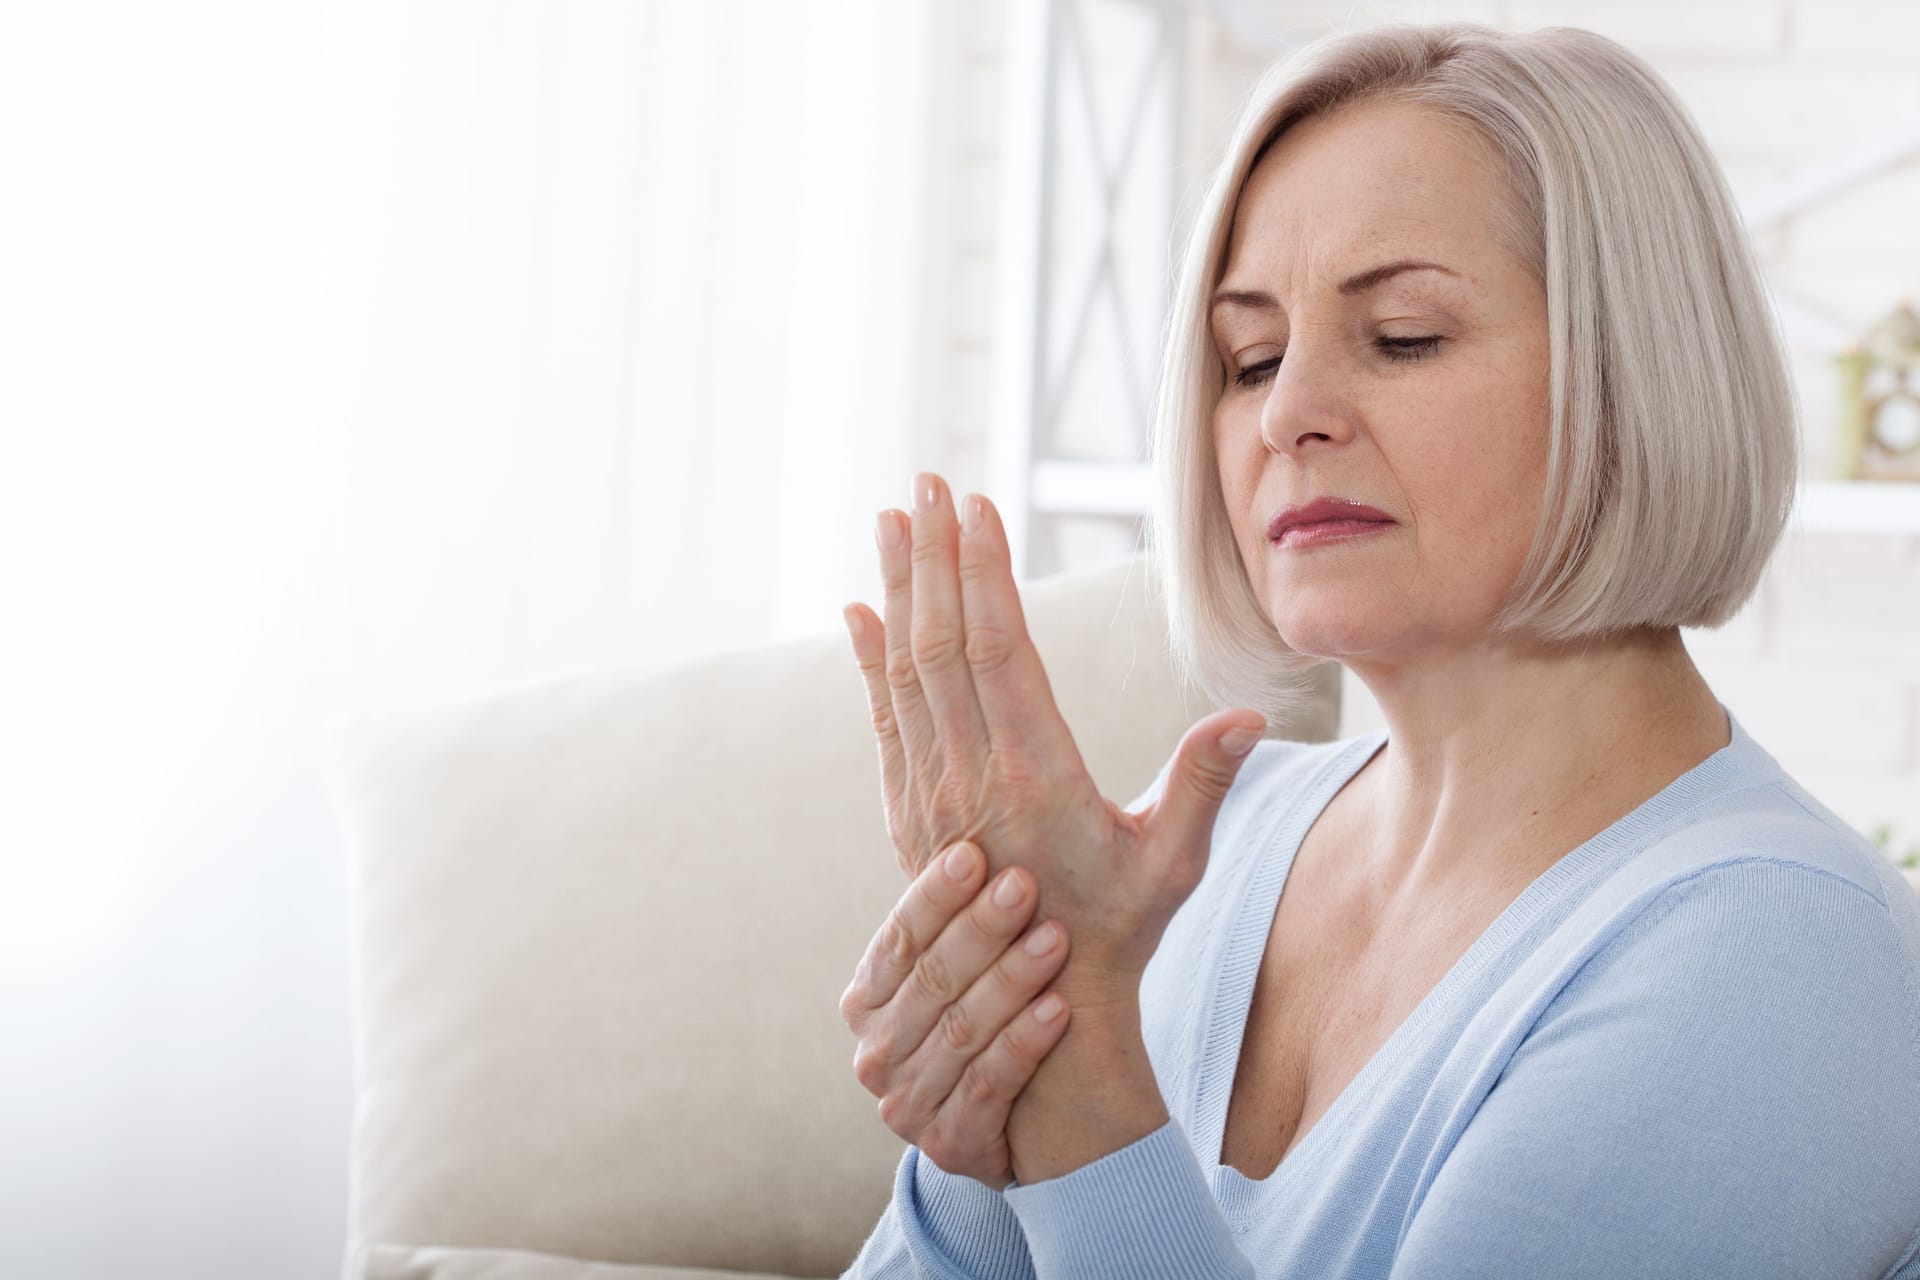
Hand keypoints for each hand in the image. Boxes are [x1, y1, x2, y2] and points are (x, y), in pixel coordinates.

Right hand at [840, 839, 1075, 1190]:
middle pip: (931, 981)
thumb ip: (964, 904)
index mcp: (870, 996)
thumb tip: (974, 812)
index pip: (899, 938)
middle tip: (1025, 885)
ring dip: (1010, 982)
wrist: (1037, 1121)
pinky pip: (987, 1087)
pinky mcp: (949, 1145)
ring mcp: (906, 1102)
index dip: (935, 895)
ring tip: (1057, 939)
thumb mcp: (975, 960)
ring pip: (960, 1032)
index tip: (974, 852)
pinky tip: (1059, 1010)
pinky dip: (1023, 1046)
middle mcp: (876, 1050)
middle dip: (980, 929)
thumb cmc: (1005, 1013)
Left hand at [841, 472, 1267, 1004]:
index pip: (998, 651)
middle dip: (933, 555)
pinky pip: (884, 719)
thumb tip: (1245, 717)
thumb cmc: (1123, 931)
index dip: (983, 573)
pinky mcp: (909, 813)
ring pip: (906, 672)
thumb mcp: (1175, 863)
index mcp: (1036, 777)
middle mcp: (971, 779)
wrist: (1043, 1009)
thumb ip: (1204, 785)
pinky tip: (857, 611)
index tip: (977, 506)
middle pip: (940, 644)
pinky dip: (868, 660)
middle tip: (926, 482)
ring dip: (897, 589)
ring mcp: (930, 796)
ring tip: (890, 518)